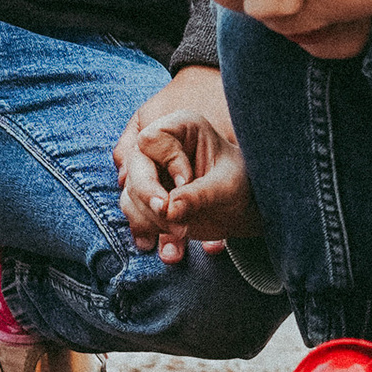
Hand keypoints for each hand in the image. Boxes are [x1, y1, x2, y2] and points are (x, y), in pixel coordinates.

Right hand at [114, 65, 255, 261]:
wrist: (242, 208)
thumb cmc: (241, 186)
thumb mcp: (227, 188)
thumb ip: (198, 195)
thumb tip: (168, 210)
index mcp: (182, 128)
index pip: (152, 140)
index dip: (165, 162)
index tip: (187, 181)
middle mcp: (161, 146)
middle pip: (134, 166)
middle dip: (149, 195)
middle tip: (169, 216)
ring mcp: (150, 172)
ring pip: (129, 192)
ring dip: (149, 217)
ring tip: (181, 233)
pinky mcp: (146, 196)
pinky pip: (132, 211)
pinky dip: (146, 228)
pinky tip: (168, 244)